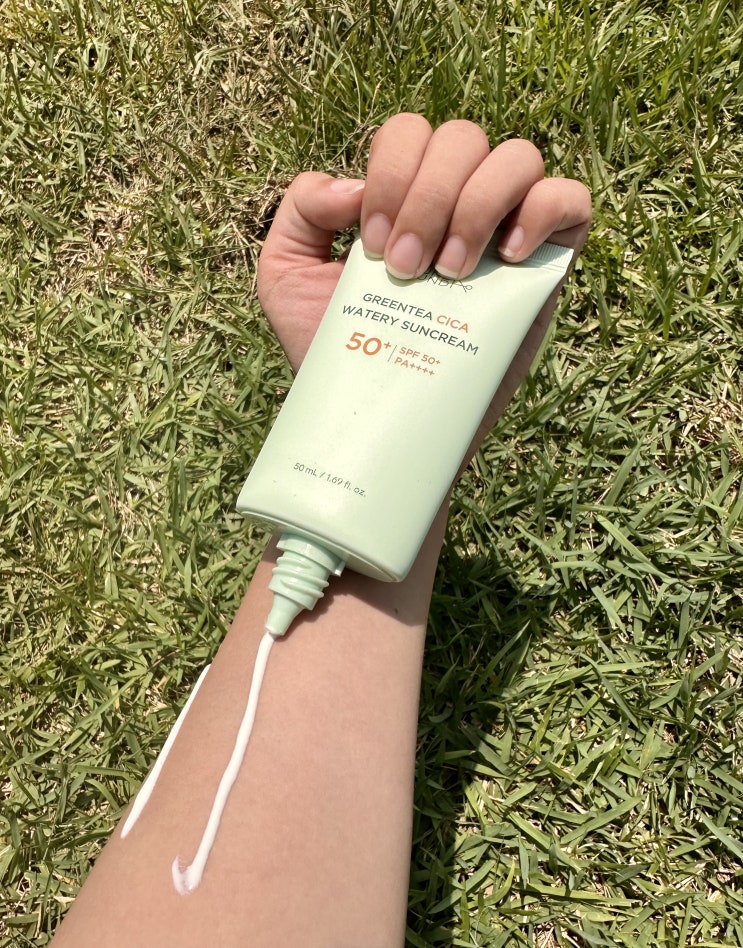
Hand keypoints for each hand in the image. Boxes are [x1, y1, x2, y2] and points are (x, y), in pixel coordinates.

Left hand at [257, 113, 590, 446]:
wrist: (377, 418)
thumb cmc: (334, 348)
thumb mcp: (286, 278)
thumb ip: (300, 212)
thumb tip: (351, 185)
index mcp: (405, 194)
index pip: (411, 132)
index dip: (392, 175)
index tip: (375, 246)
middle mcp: (457, 201)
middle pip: (463, 138)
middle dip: (429, 198)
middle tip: (407, 268)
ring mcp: (505, 230)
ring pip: (518, 158)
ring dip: (478, 206)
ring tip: (450, 273)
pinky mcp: (545, 268)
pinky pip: (571, 201)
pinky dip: (544, 211)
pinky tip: (508, 258)